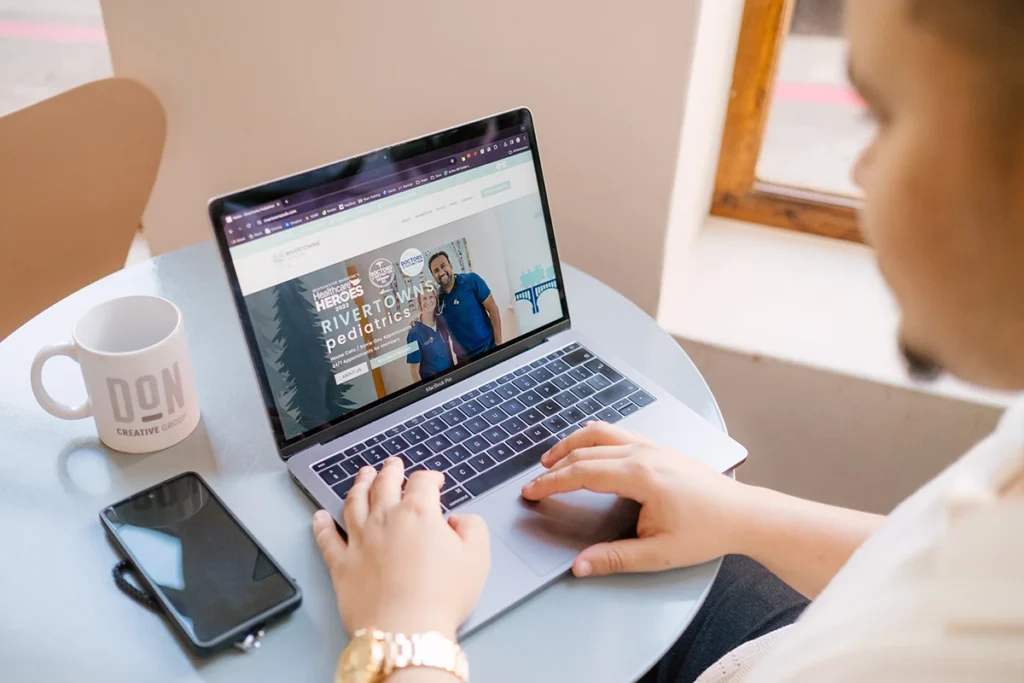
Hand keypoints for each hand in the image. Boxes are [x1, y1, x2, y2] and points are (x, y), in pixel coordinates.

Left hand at [313, 458, 490, 637]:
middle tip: (392, 464)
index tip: (435, 480)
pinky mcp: (342, 565)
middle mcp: (385, 519)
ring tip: (362, 475)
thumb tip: (460, 520)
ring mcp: (360, 540)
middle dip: (390, 470)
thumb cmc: (441, 597)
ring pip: (354, 502)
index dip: (431, 477)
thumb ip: (472, 528)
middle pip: (384, 483)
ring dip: (358, 484)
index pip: (422, 482)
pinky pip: (327, 539)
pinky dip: (322, 525)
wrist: (406, 631)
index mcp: (419, 513)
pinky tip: (319, 516)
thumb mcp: (477, 558)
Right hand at [521, 422, 749, 577]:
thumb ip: (614, 559)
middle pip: (586, 450)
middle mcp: (643, 453)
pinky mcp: (659, 447)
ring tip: (552, 459)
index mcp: (640, 475)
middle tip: (534, 482)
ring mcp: (652, 446)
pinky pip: (618, 432)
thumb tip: (580, 566)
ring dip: (572, 444)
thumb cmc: (707, 531)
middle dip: (555, 466)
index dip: (552, 483)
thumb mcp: (658, 554)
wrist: (742, 514)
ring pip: (600, 432)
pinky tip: (588, 449)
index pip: (583, 472)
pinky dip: (593, 438)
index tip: (531, 492)